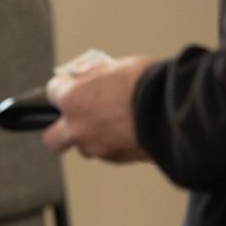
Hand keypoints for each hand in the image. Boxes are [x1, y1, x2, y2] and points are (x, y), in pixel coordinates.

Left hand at [43, 54, 157, 162]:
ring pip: (83, 147)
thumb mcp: (116, 67)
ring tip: (112, 122)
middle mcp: (77, 127)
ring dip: (91, 137)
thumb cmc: (147, 84)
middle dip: (59, 130)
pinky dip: (113, 143)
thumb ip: (94, 75)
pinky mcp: (115, 158)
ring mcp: (95, 146)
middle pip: (52, 138)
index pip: (51, 93)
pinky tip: (129, 130)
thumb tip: (83, 74)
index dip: (63, 89)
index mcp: (73, 99)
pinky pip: (107, 151)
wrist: (173, 110)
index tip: (69, 87)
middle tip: (74, 119)